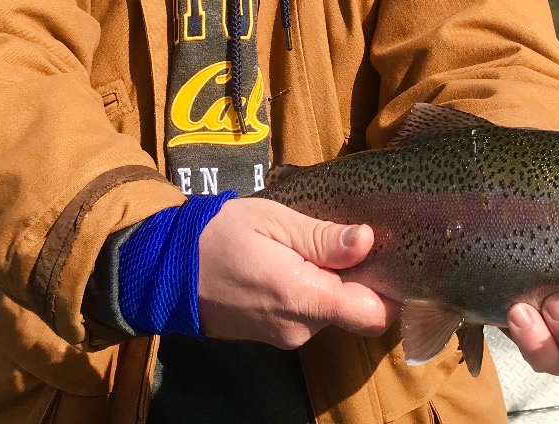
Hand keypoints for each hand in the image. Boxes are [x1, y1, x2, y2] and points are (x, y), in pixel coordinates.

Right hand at [197, 196, 398, 348]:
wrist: (165, 269)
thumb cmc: (219, 234)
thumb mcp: (273, 220)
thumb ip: (322, 236)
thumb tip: (368, 240)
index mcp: (302, 298)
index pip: (372, 314)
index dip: (391, 289)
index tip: (393, 256)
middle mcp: (299, 329)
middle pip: (355, 311)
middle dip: (360, 279)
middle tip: (354, 236)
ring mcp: (284, 337)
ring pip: (332, 313)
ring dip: (333, 284)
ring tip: (319, 243)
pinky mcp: (272, 337)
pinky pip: (309, 317)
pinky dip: (313, 293)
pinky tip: (299, 261)